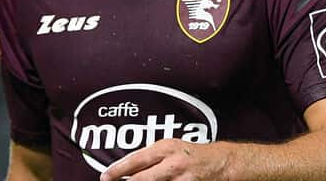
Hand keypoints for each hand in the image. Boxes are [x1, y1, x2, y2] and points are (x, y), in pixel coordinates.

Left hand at [100, 139, 232, 180]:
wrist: (221, 162)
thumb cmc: (192, 154)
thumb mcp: (170, 148)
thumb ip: (150, 157)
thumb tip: (126, 169)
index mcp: (166, 148)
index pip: (135, 160)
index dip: (117, 170)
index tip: (105, 177)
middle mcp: (173, 163)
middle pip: (141, 179)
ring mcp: (181, 179)